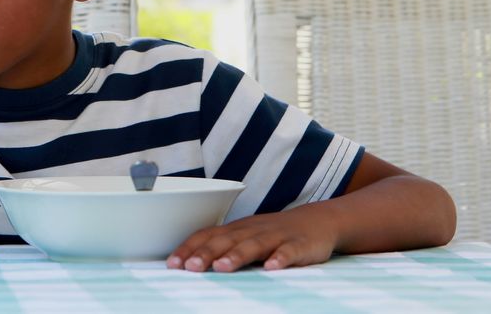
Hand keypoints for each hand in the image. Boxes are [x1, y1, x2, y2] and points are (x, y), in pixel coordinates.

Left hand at [167, 205, 338, 272]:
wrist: (317, 221)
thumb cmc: (273, 234)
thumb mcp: (245, 238)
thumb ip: (222, 249)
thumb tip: (189, 265)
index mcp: (236, 230)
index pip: (207, 236)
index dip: (189, 248)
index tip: (173, 264)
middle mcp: (252, 230)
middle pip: (226, 240)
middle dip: (207, 253)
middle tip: (190, 267)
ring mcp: (276, 236)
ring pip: (254, 244)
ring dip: (237, 255)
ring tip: (222, 267)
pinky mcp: (299, 245)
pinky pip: (289, 251)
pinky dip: (281, 258)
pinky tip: (272, 267)